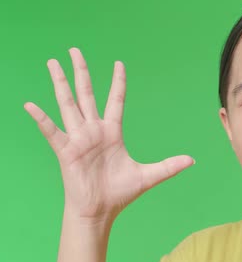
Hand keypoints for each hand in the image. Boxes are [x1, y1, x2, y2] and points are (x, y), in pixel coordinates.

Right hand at [24, 48, 193, 222]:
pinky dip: (41, 118)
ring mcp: (78, 139)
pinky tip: (30, 105)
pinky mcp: (66, 151)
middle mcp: (94, 131)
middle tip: (74, 50)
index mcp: (112, 132)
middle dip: (81, 72)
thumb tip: (192, 161)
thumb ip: (169, 166)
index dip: (118, 82)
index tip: (119, 63)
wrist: (100, 211)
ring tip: (52, 63)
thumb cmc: (119, 193)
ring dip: (60, 83)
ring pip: (68, 104)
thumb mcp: (149, 176)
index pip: (116, 100)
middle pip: (86, 94)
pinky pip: (51, 131)